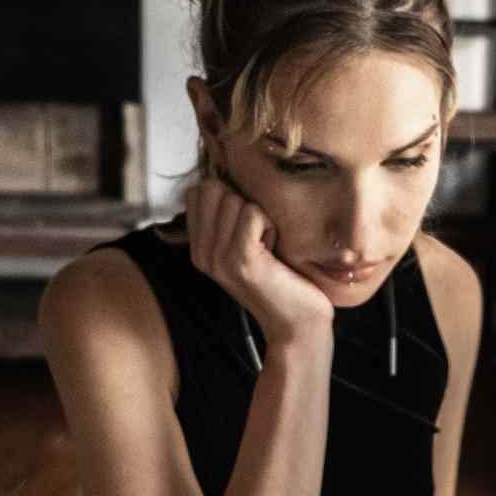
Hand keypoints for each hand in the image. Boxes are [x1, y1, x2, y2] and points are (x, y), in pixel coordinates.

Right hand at [181, 170, 332, 349]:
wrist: (297, 321)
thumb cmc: (281, 277)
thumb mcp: (247, 244)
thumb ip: (229, 217)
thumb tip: (226, 174)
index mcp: (199, 248)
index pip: (198, 191)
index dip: (229, 196)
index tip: (248, 227)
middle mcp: (202, 253)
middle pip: (214, 189)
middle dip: (245, 203)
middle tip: (260, 237)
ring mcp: (218, 258)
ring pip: (234, 199)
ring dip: (262, 216)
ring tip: (269, 247)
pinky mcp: (240, 260)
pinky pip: (253, 213)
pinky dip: (270, 225)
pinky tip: (274, 250)